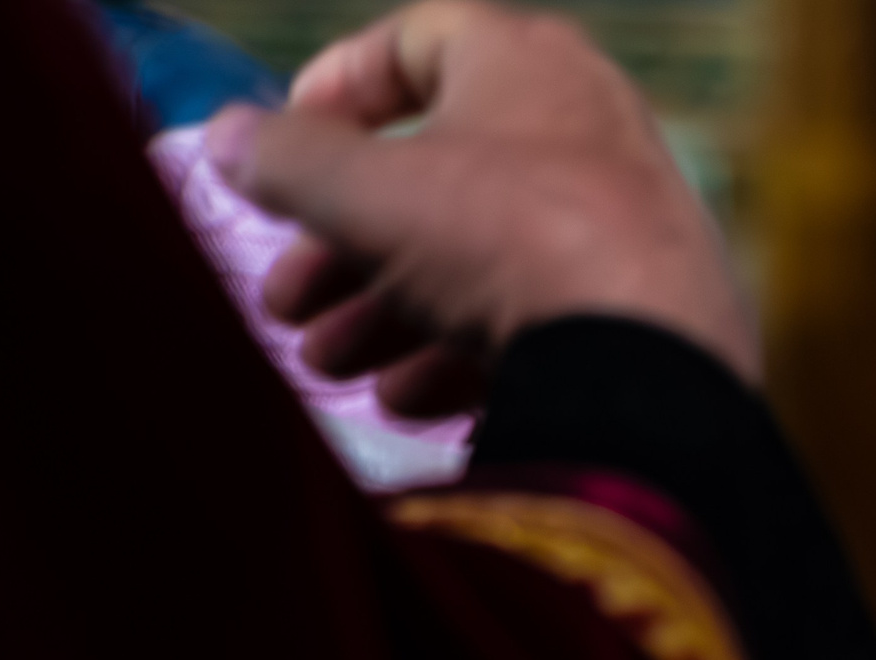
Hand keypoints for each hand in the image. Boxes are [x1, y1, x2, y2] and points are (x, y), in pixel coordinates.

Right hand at [202, 0, 754, 414]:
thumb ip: (285, 159)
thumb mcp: (365, 193)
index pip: (418, 42)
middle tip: (286, 303)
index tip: (284, 142)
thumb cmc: (505, 239)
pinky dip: (465, 352)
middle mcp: (587, 130)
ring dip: (390, 312)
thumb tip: (227, 138)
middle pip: (439, 177)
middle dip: (348, 246)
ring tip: (330, 364)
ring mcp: (624, 224)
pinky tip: (408, 401)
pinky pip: (541, 318)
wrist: (649, 360)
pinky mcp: (647, 311)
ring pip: (481, 259)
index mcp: (527, 63)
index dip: (339, 88)